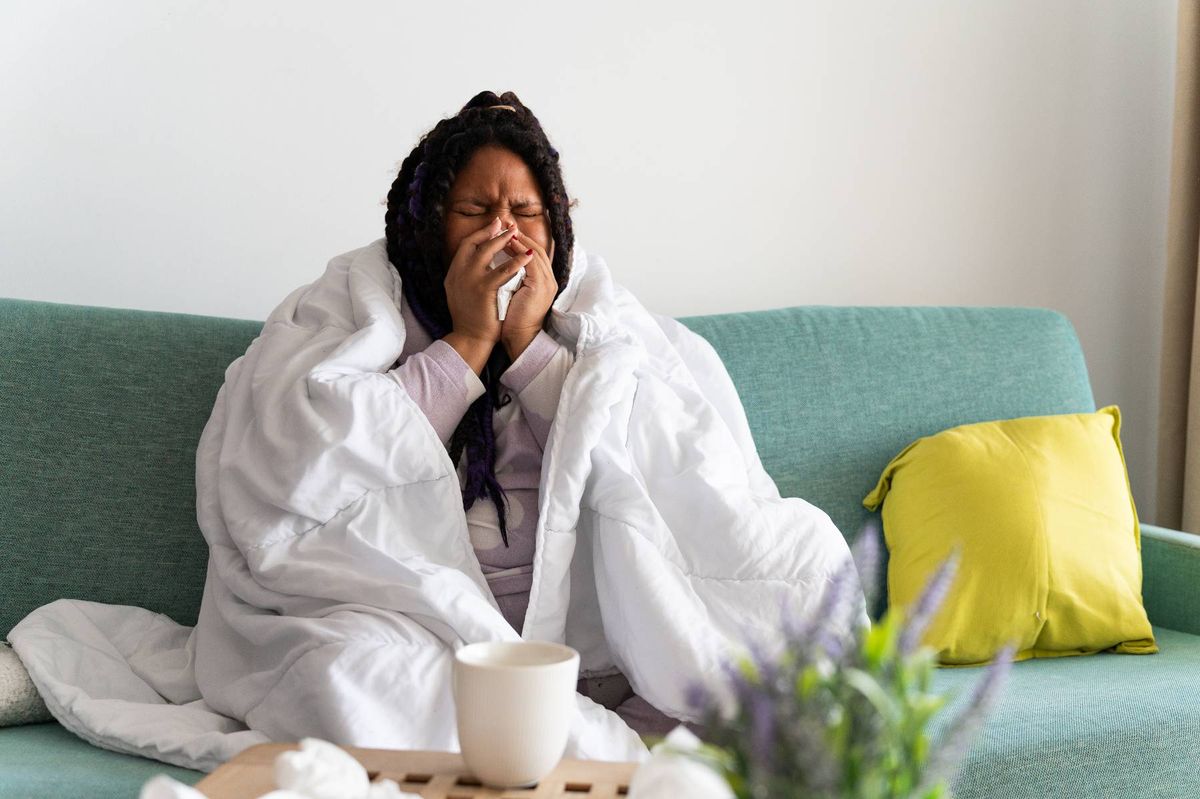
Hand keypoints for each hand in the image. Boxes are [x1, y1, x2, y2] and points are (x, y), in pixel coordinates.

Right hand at [442, 217, 532, 371]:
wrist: (469, 338)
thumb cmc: (468, 317)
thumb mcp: (460, 292)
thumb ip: (465, 276)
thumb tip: (475, 262)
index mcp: (453, 273)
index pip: (465, 244)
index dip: (480, 233)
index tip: (494, 226)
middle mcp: (458, 273)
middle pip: (474, 242)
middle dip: (492, 231)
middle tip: (507, 224)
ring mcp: (470, 280)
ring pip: (487, 251)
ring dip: (503, 240)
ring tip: (516, 234)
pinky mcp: (483, 289)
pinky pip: (503, 270)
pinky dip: (515, 261)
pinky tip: (526, 256)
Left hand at [500, 229, 556, 359]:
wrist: (520, 339)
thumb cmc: (513, 321)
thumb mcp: (514, 294)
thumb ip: (512, 279)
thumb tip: (498, 266)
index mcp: (543, 282)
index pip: (534, 254)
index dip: (521, 241)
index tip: (505, 231)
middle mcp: (549, 280)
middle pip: (537, 249)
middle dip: (520, 234)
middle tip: (505, 223)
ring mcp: (547, 282)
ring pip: (535, 252)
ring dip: (519, 239)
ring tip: (504, 230)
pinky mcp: (540, 286)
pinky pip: (531, 262)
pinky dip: (519, 251)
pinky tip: (507, 243)